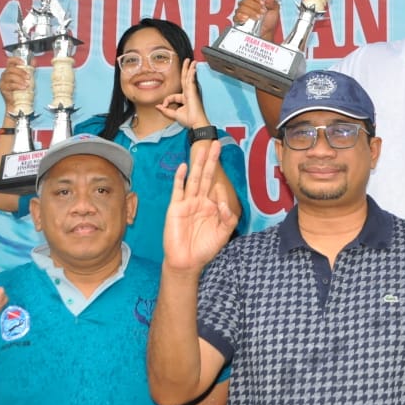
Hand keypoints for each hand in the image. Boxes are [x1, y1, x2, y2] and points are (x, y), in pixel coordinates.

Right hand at [0, 56, 31, 112]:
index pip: (10, 61)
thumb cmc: (21, 90)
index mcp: (10, 70)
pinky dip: (17, 86)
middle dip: (21, 72)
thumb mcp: (27, 78)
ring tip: (27, 84)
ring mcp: (3, 81)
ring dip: (20, 79)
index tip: (23, 62)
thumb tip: (34, 61)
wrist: (17, 103)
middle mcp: (5, 75)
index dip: (16, 60)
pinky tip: (23, 87)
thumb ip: (30, 69)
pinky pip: (9, 85)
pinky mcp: (3, 88)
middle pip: (10, 69)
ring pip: (10, 76)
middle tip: (28, 77)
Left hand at [156, 58, 210, 128]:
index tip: (163, 106)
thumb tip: (157, 106)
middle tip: (187, 62)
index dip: (166, 101)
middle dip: (185, 70)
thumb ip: (165, 110)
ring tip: (191, 61)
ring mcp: (191, 92)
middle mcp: (188, 94)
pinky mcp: (193, 92)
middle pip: (185, 79)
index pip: (173, 96)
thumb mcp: (173, 114)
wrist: (196, 124)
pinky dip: (192, 74)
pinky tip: (193, 68)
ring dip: (190, 69)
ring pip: (189, 78)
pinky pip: (191, 81)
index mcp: (184, 99)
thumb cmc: (189, 120)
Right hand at [162, 141, 236, 272]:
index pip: (218, 189)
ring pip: (194, 179)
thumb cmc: (205, 249)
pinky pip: (178, 190)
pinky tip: (184, 167)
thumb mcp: (224, 233)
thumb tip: (223, 202)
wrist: (187, 262)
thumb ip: (229, 218)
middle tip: (217, 143)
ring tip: (203, 148)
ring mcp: (187, 203)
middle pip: (206, 176)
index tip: (223, 189)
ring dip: (198, 163)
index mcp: (212, 206)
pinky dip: (180, 178)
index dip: (222, 188)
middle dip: (211, 160)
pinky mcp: (175, 207)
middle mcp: (199, 201)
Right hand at [232, 0, 279, 39]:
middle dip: (255, 5)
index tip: (263, 1)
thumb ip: (272, 1)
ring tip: (258, 17)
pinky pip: (236, 15)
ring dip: (251, 12)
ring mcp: (242, 10)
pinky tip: (247, 19)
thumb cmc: (269, 22)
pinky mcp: (238, 18)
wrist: (266, 34)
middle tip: (262, 11)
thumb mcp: (274, 10)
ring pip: (242, 6)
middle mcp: (248, 3)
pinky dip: (242, 16)